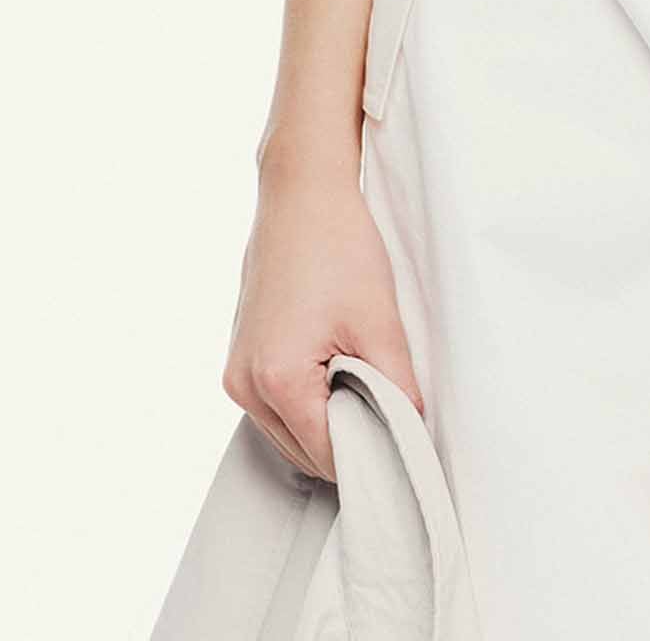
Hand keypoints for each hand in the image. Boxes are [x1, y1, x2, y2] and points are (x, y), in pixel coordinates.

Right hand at [222, 161, 423, 480]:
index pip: (330, 456)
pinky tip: (339, 367)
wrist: (302, 193)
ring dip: (329, 419)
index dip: (373, 455)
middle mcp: (244, 385)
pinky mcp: (241, 357)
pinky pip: (279, 404)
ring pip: (292, 431)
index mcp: (276, 380)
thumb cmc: (338, 246)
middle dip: (351, 438)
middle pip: (307, 450)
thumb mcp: (379, 321)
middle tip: (392, 408)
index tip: (405, 446)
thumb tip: (412, 433)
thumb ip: (397, 388)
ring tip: (365, 377)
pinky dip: (311, 399)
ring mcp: (237, 373)